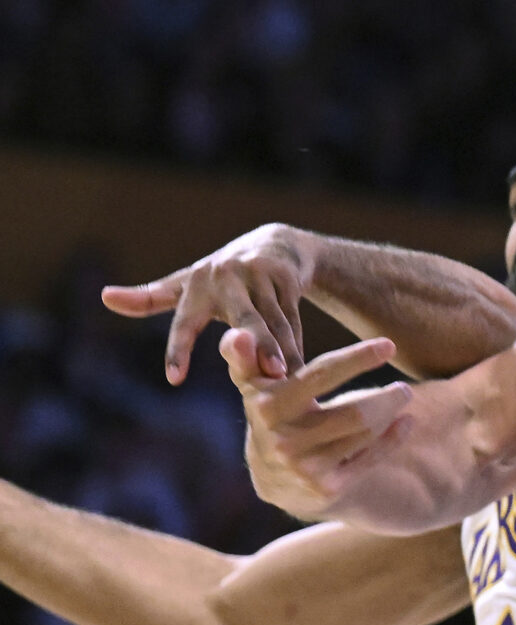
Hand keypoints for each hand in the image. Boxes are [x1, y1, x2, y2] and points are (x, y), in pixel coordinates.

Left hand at [102, 223, 315, 383]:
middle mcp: (227, 277)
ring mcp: (260, 276)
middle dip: (257, 344)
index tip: (174, 379)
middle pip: (244, 319)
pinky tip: (303, 370)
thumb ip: (149, 297)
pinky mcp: (288, 278)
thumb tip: (104, 296)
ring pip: (274, 322)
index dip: (178, 349)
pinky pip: (292, 318)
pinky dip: (297, 344)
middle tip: (266, 374)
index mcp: (197, 284)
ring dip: (283, 350)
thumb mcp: (186, 285)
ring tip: (290, 378)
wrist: (277, 245)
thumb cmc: (222, 276)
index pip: (184, 321)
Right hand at [225, 331, 413, 518]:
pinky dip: (393, 439)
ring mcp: (307, 468)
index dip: (357, 359)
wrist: (273, 479)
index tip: (388, 345)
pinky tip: (406, 422)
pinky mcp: (327, 489)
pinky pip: (371, 459)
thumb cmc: (272, 416)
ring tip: (402, 397)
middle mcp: (285, 440)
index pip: (321, 375)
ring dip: (390, 414)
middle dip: (386, 398)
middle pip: (355, 414)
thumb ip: (245, 358)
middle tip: (405, 387)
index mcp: (269, 407)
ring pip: (365, 435)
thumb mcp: (254, 387)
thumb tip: (240, 335)